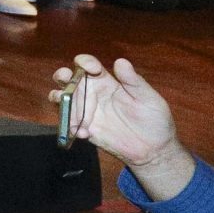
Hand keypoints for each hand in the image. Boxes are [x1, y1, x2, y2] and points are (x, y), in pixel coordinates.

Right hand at [51, 55, 183, 171]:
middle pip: (69, 79)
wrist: (154, 150)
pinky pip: (68, 124)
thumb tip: (120, 61)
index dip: (85, 62)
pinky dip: (70, 127)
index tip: (91, 68)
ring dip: (58, 98)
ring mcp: (87, 112)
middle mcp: (93, 94)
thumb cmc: (155, 120)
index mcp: (107, 82)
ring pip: (62, 99)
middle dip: (62, 75)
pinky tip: (84, 134)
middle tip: (65, 79)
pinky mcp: (85, 129)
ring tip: (65, 107)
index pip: (89, 66)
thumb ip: (134, 81)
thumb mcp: (149, 98)